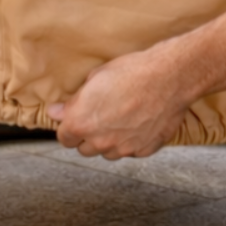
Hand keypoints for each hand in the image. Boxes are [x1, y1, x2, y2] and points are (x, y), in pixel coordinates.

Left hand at [49, 44, 189, 158]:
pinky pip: (129, 151)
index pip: (64, 138)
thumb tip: (56, 112)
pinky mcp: (143, 150)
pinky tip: (135, 122)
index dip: (67, 126)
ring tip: (118, 117)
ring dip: (107, 140)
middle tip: (96, 115)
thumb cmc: (131, 72)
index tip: (72, 117)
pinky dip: (128, 141)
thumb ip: (74, 101)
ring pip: (106, 152)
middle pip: (84, 149)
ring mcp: (123, 149)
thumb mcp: (95, 78)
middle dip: (86, 135)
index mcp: (82, 123)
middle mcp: (100, 141)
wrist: (168, 78)